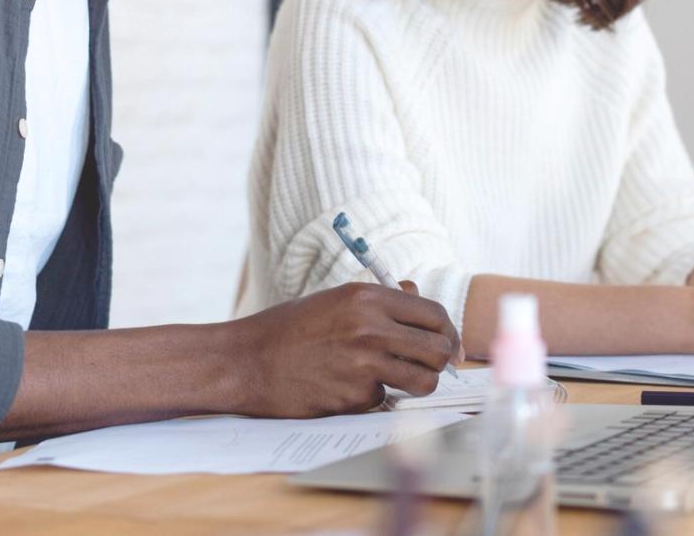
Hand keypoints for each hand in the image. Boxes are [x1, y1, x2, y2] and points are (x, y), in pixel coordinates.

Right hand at [228, 281, 463, 417]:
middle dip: (441, 362)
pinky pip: (385, 400)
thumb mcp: (334, 299)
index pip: (434, 314)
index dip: (446, 331)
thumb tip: (417, 293)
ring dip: (419, 385)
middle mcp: (371, 327)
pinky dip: (374, 397)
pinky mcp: (354, 397)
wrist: (247, 361)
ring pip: (424, 382)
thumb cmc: (289, 328)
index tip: (446, 344)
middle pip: (439, 350)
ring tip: (399, 381)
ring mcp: (364, 364)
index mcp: (367, 297)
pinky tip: (346, 387)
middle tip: (430, 367)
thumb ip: (379, 298)